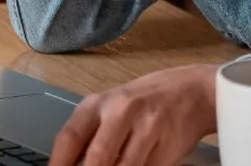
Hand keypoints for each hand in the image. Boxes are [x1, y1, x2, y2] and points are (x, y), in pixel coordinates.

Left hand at [48, 63, 217, 165]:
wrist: (191, 91)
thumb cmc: (143, 104)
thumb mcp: (110, 111)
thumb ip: (89, 138)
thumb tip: (67, 165)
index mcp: (97, 104)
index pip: (69, 138)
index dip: (58, 164)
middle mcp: (121, 110)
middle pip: (97, 158)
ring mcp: (147, 127)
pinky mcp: (168, 145)